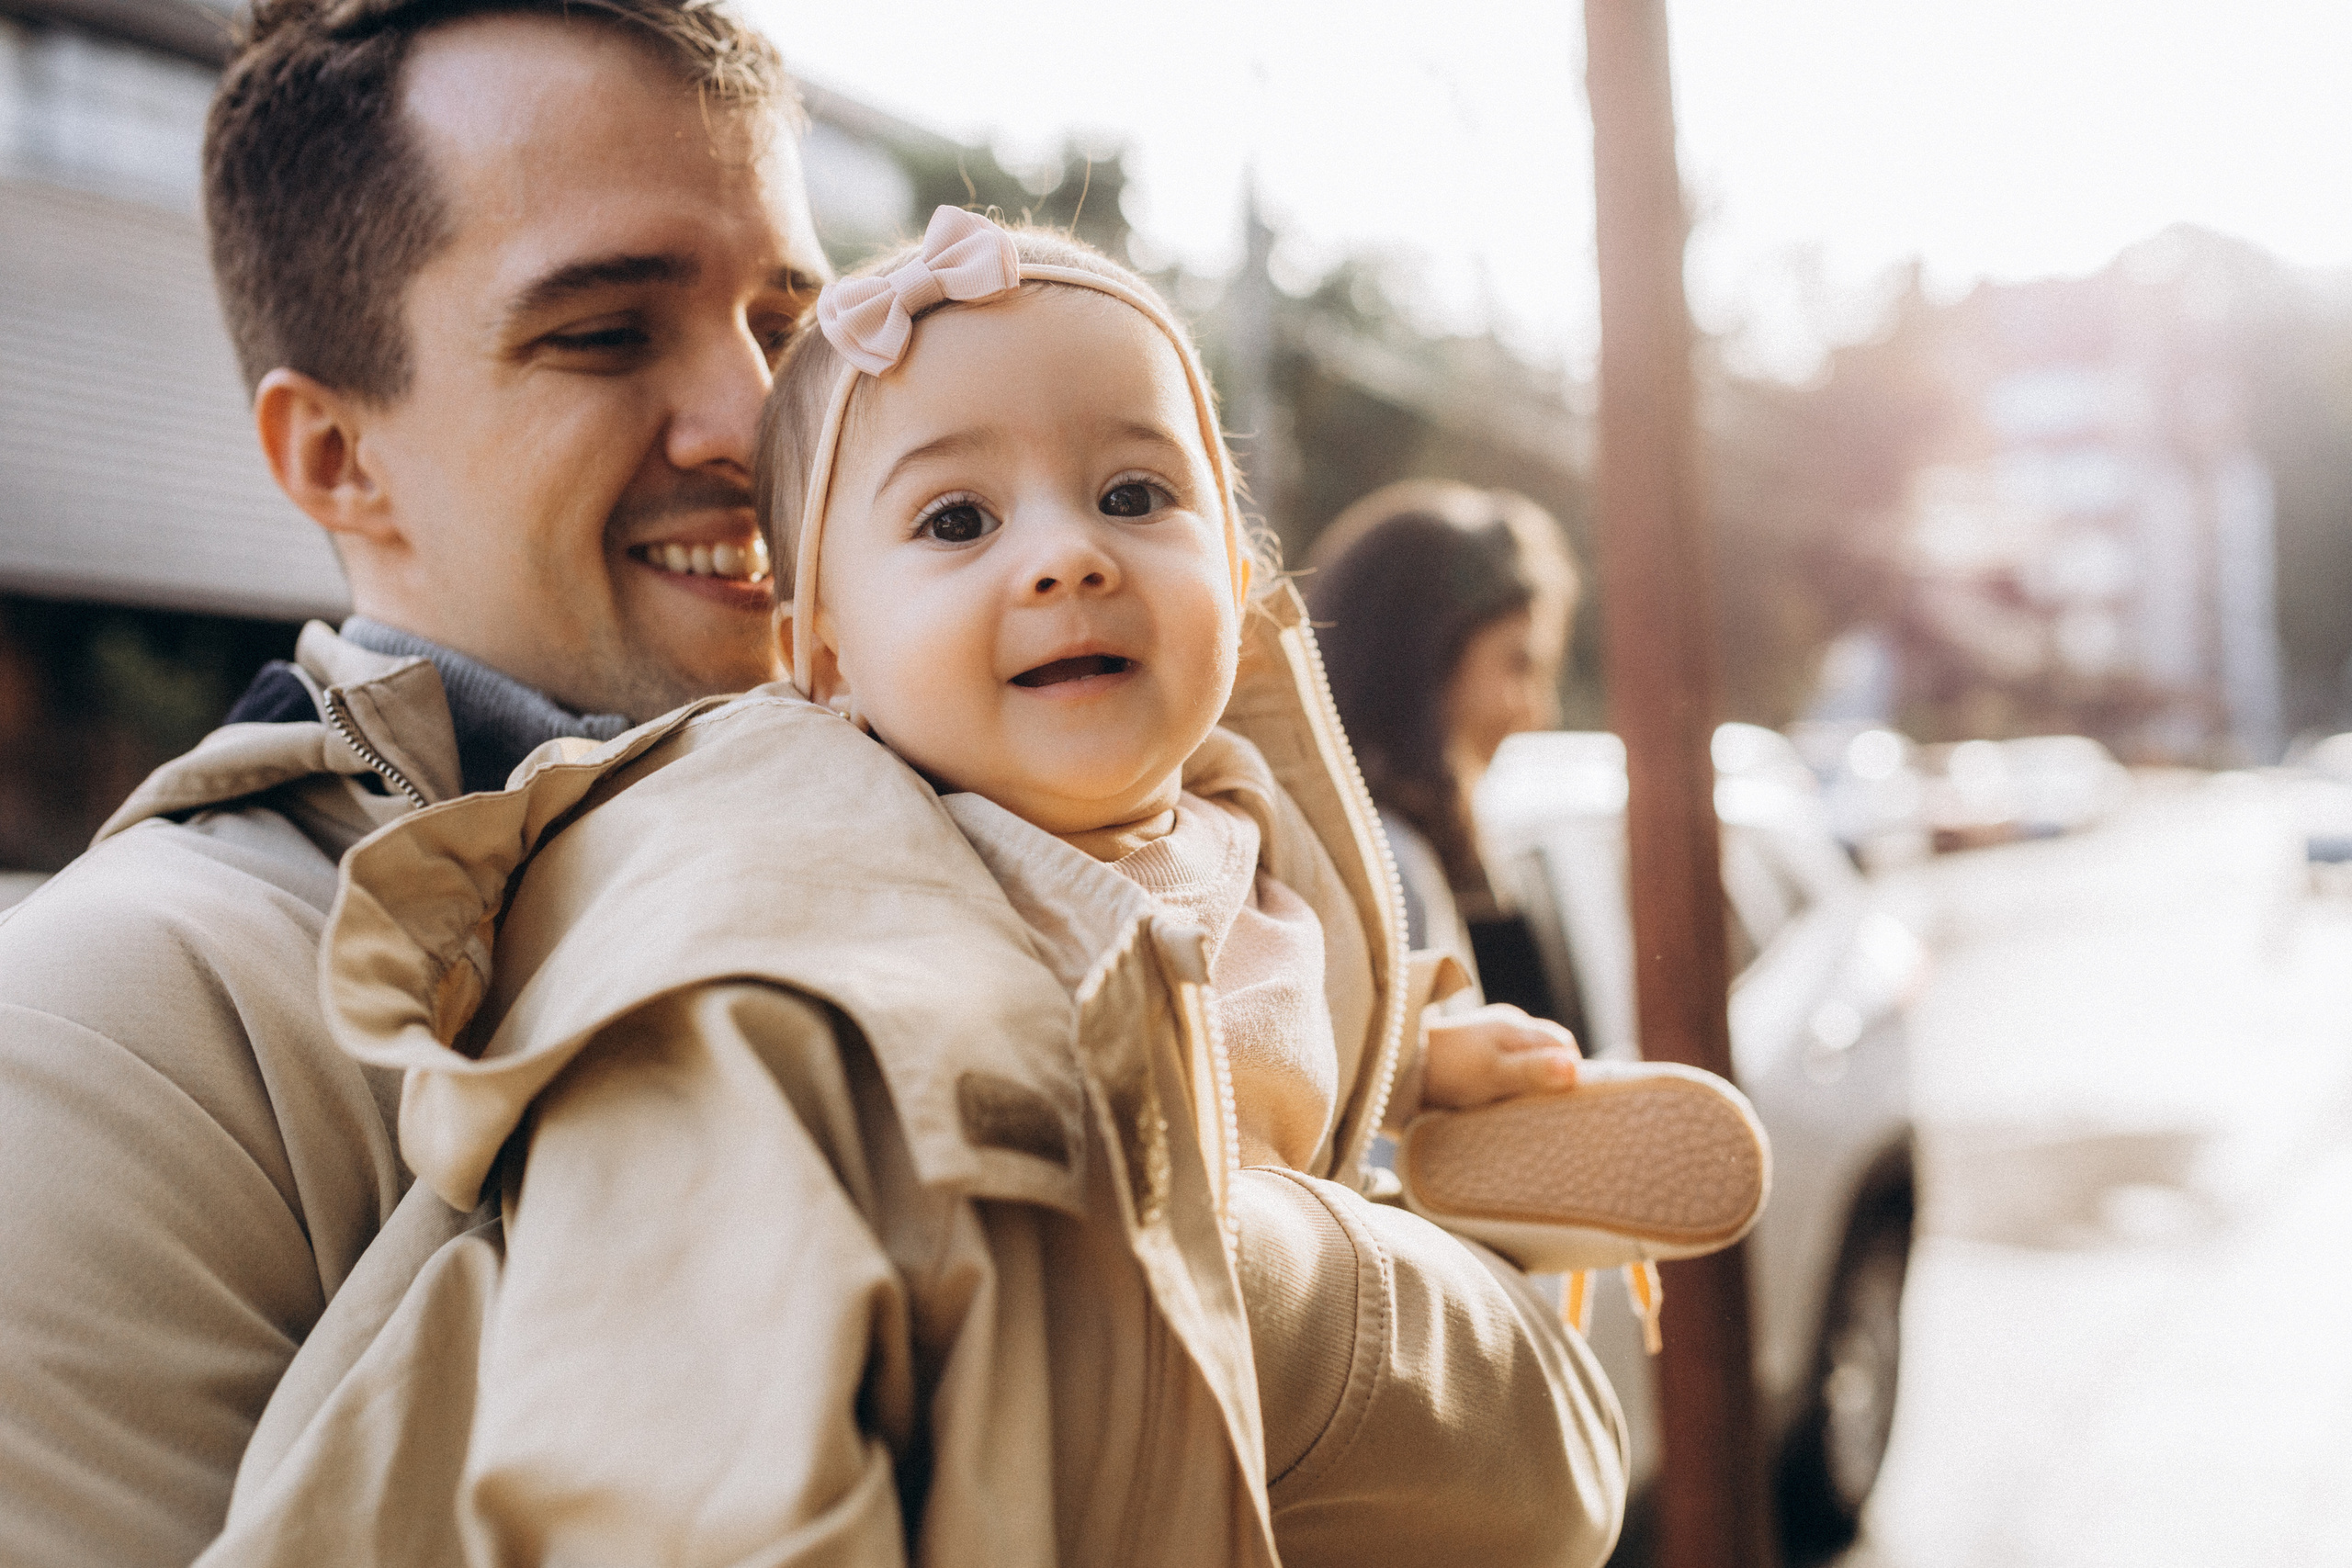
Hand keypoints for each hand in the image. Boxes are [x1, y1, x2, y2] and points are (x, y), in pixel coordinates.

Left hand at [1421, 1003, 1579, 1109]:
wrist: (1392, 1067)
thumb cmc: (1446, 1070)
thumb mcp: (1493, 1074)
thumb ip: (1532, 1071)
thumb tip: (1574, 1068)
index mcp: (1515, 1027)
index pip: (1564, 1046)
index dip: (1573, 1074)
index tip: (1573, 1104)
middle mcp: (1504, 1027)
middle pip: (1546, 1053)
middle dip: (1553, 1079)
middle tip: (1552, 1113)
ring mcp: (1485, 1039)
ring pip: (1523, 1060)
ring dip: (1528, 1084)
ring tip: (1526, 1113)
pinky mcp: (1469, 1054)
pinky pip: (1501, 1067)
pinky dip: (1507, 1084)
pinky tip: (1499, 1103)